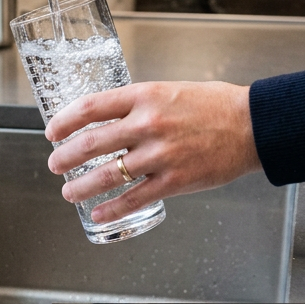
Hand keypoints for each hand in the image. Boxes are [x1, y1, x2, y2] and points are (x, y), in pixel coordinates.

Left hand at [45, 81, 261, 223]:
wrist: (252, 125)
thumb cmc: (213, 105)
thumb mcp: (168, 90)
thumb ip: (138, 104)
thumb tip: (109, 118)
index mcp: (144, 96)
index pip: (91, 106)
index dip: (65, 120)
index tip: (52, 130)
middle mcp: (147, 124)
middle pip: (91, 142)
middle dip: (65, 156)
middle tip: (54, 163)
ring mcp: (159, 155)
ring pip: (107, 174)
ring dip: (80, 186)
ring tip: (68, 191)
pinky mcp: (174, 181)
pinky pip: (133, 198)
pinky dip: (110, 209)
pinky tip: (97, 213)